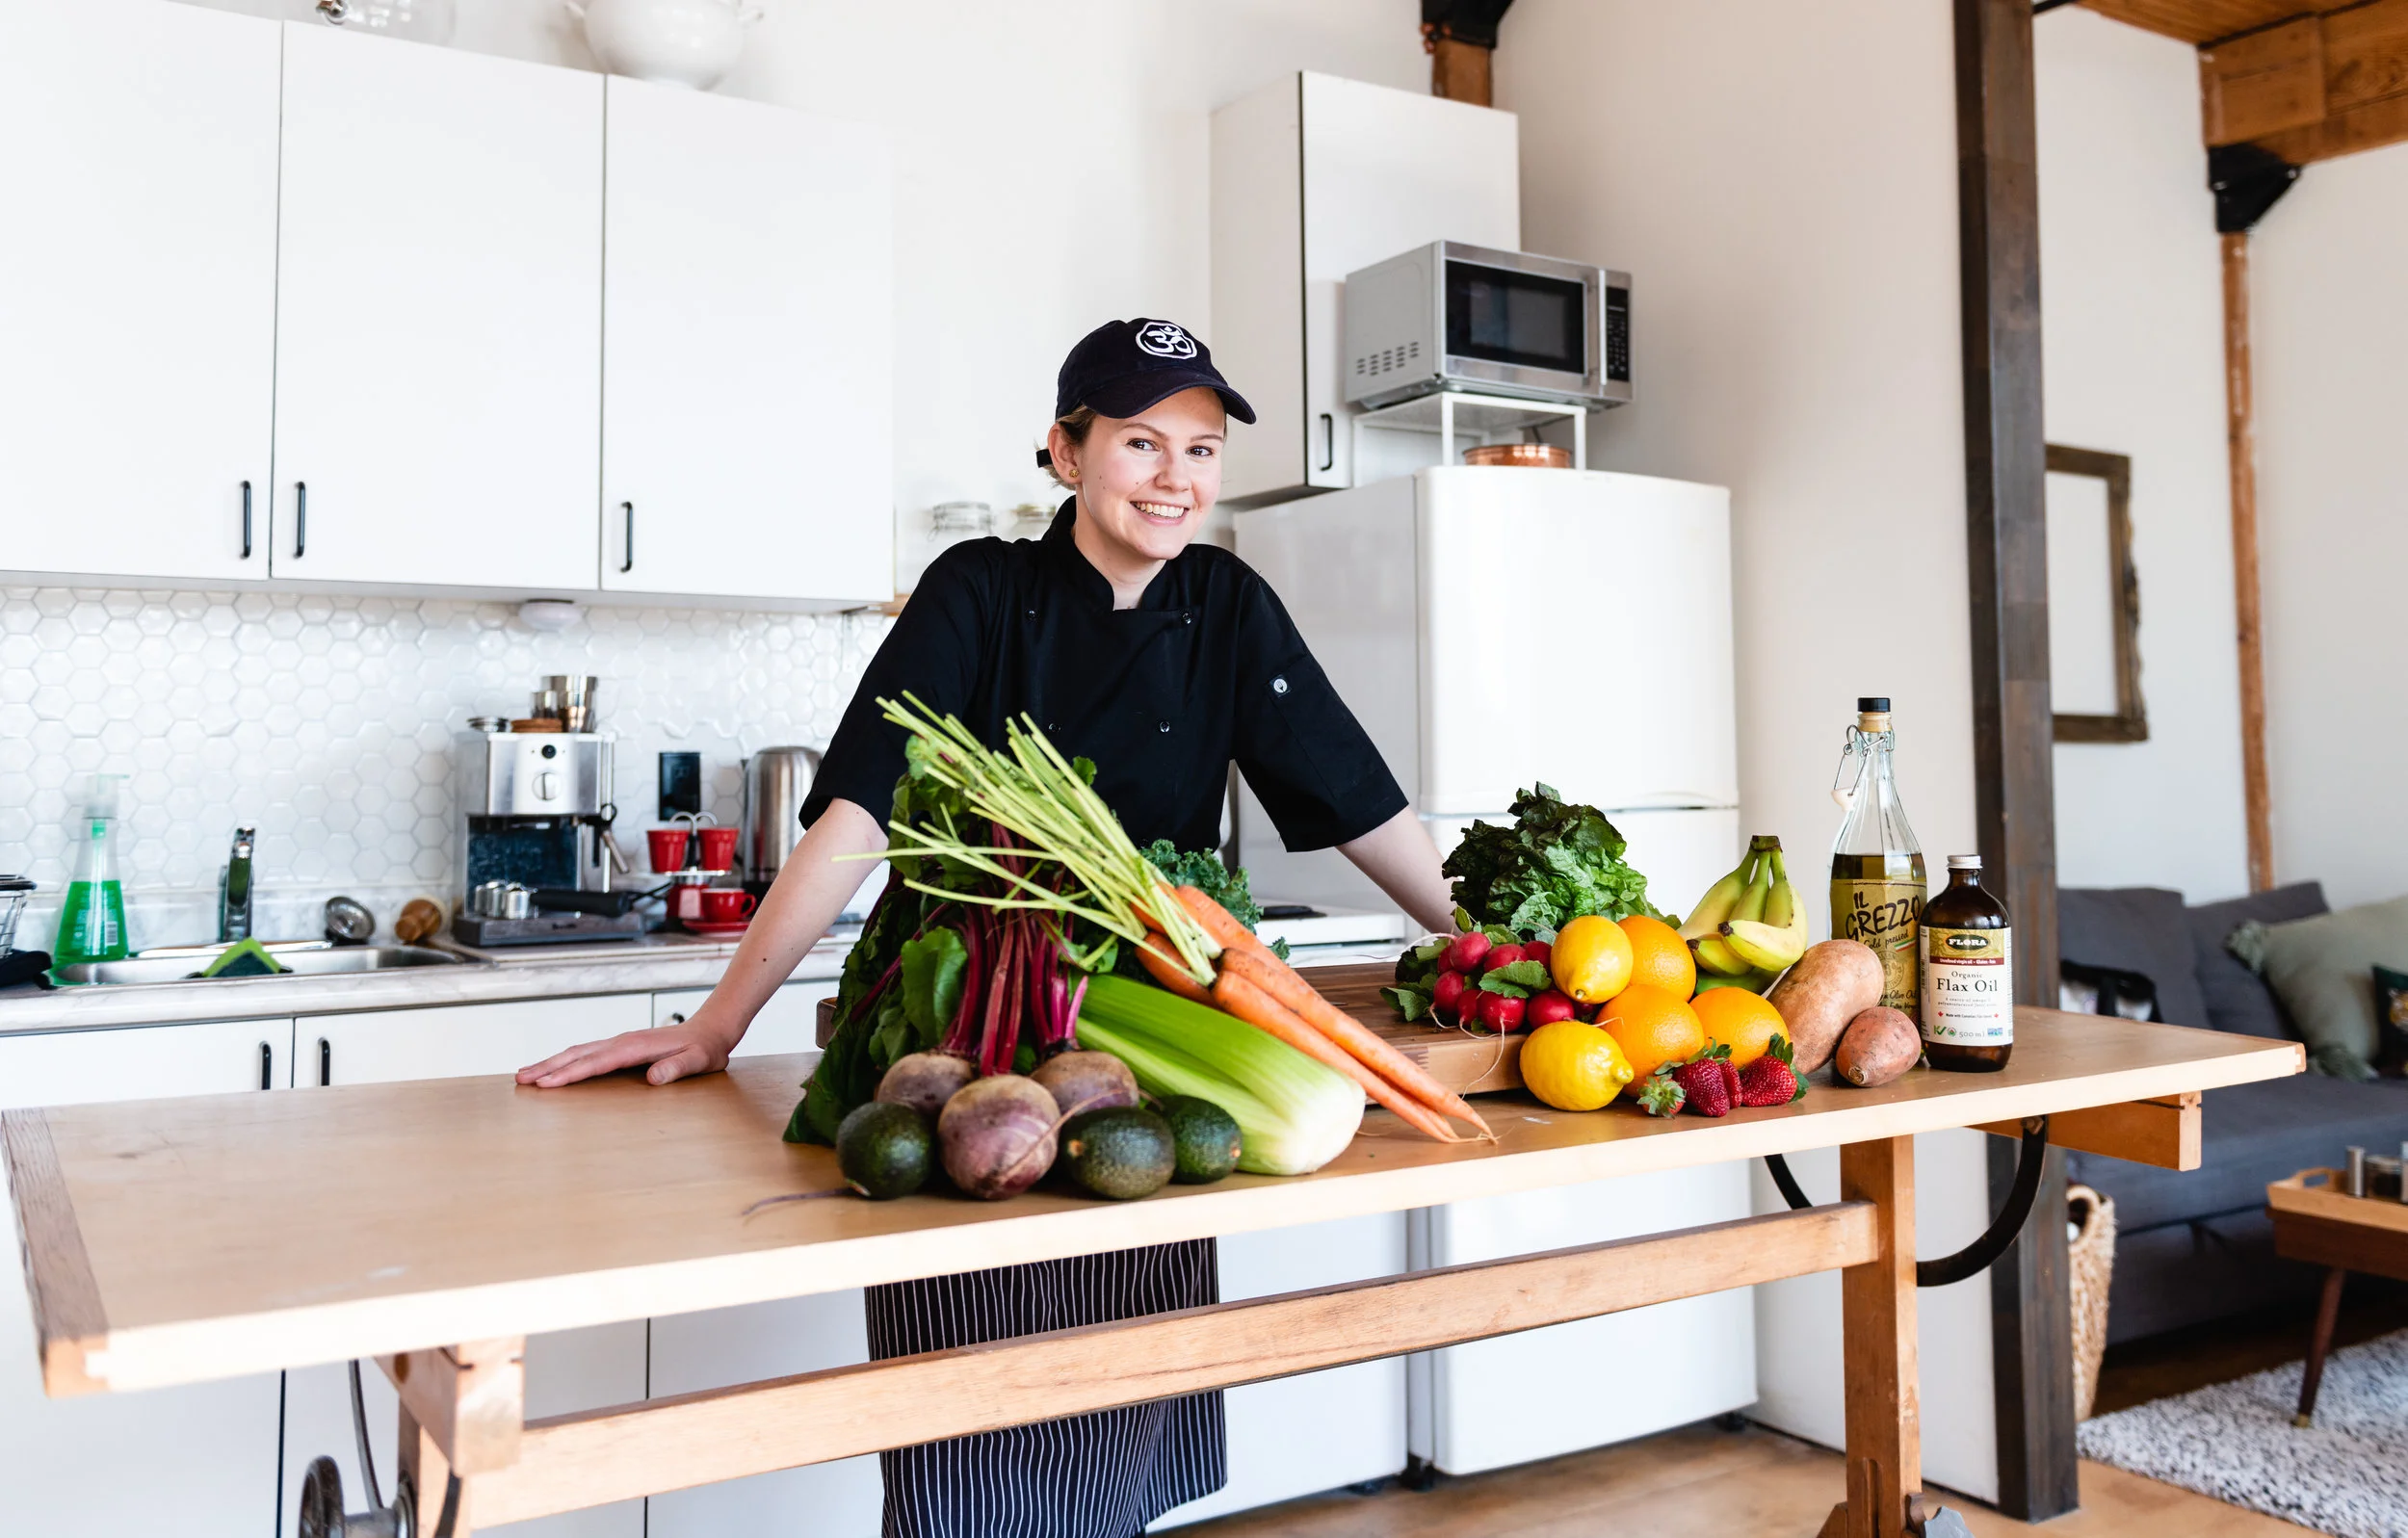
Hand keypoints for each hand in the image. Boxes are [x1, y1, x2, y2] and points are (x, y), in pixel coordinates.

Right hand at [516, 1014, 733, 1088]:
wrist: (712, 1029)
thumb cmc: (706, 1048)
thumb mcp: (698, 1060)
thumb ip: (677, 1067)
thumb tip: (654, 1078)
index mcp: (636, 1047)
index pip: (596, 1063)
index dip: (570, 1074)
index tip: (545, 1085)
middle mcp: (623, 1041)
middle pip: (578, 1054)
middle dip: (548, 1067)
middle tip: (520, 1080)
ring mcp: (620, 1042)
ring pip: (579, 1052)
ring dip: (552, 1063)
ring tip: (526, 1075)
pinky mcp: (622, 1047)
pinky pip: (588, 1054)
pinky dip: (567, 1060)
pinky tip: (556, 1068)